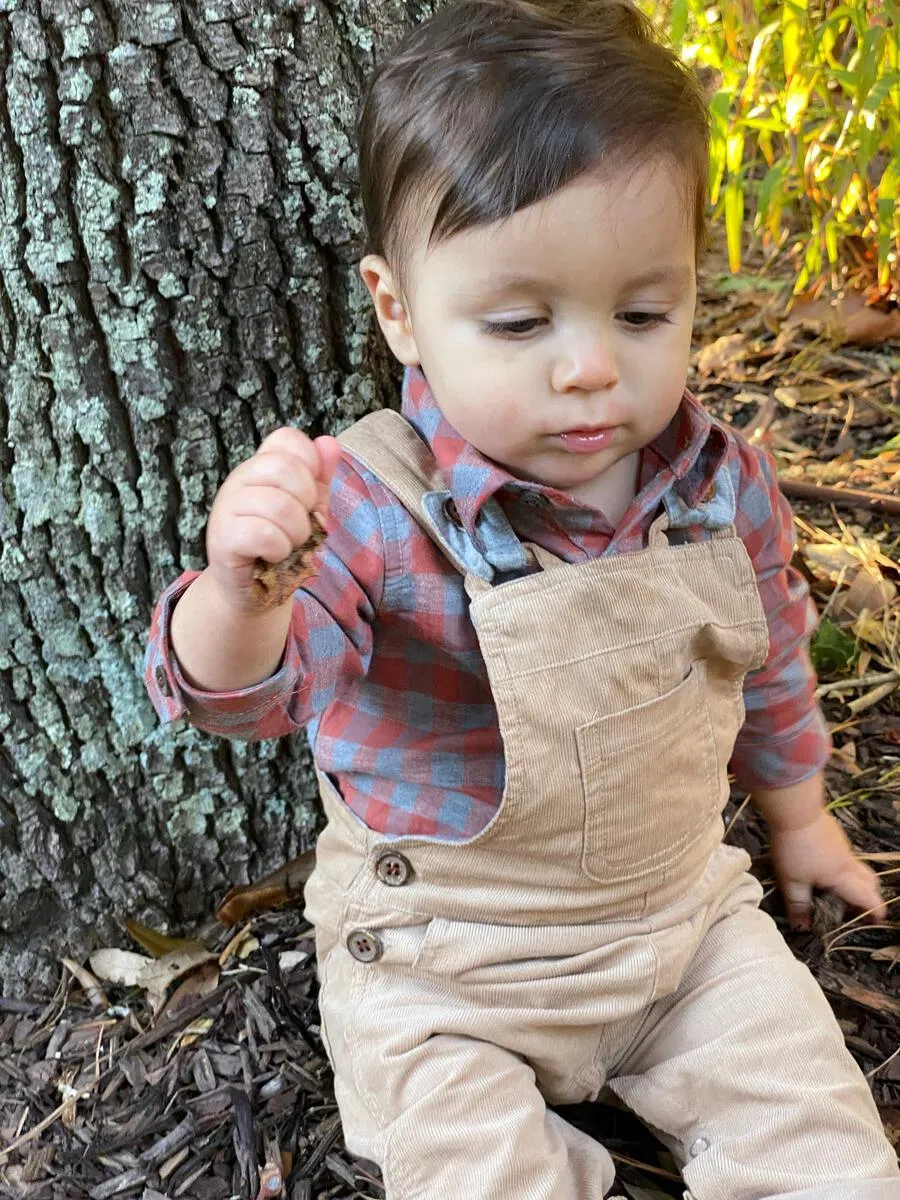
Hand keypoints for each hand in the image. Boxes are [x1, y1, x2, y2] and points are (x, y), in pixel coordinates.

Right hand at [205, 428, 341, 611]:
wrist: (250, 590)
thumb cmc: (279, 545)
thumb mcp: (307, 508)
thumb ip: (319, 477)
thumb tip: (329, 443)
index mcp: (260, 467)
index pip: (286, 439)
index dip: (310, 464)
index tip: (309, 496)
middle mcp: (239, 479)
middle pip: (287, 468)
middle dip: (308, 503)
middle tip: (300, 526)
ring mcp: (227, 507)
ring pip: (279, 505)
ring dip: (296, 533)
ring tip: (287, 545)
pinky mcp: (223, 538)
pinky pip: (262, 534)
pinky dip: (278, 549)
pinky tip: (272, 556)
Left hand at [769, 810, 885, 929]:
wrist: (795, 809)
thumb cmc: (794, 848)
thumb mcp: (792, 881)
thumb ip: (798, 904)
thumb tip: (802, 928)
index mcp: (843, 877)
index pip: (868, 898)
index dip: (875, 912)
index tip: (877, 922)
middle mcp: (848, 862)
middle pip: (870, 881)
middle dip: (870, 896)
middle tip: (856, 908)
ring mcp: (843, 845)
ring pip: (859, 867)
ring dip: (856, 880)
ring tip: (837, 890)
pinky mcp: (834, 834)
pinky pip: (847, 855)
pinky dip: (844, 866)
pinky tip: (823, 866)